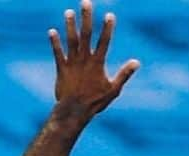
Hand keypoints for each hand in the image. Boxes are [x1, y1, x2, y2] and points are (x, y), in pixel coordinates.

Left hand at [49, 0, 139, 115]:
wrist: (76, 111)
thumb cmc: (96, 102)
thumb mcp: (114, 89)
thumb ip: (124, 74)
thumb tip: (136, 62)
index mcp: (98, 64)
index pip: (104, 42)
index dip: (107, 28)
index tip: (109, 15)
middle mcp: (85, 60)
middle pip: (86, 35)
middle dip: (87, 18)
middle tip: (86, 2)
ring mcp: (72, 63)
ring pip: (71, 41)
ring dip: (70, 26)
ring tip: (69, 12)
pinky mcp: (62, 69)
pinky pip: (57, 53)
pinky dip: (55, 43)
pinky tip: (52, 31)